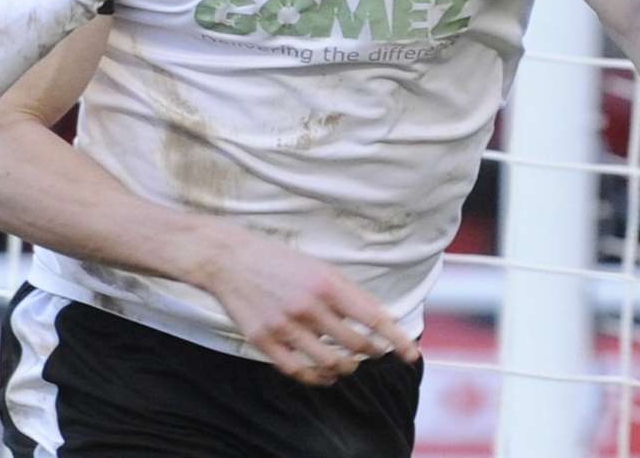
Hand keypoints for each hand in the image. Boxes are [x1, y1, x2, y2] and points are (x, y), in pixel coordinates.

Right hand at [195, 231, 417, 385]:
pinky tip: (322, 375)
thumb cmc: (280, 262)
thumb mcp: (320, 267)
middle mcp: (308, 306)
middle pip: (355, 347)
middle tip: (372, 353)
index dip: (397, 341)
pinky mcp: (263, 340)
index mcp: (326, 284)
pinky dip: (317, 379)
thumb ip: (349, 293)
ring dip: (345, 369)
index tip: (411, 356)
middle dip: (370, 354)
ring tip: (346, 365)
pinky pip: (298, 372)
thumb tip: (381, 322)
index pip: (373, 319)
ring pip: (330, 364)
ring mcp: (284, 325)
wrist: (228, 259)